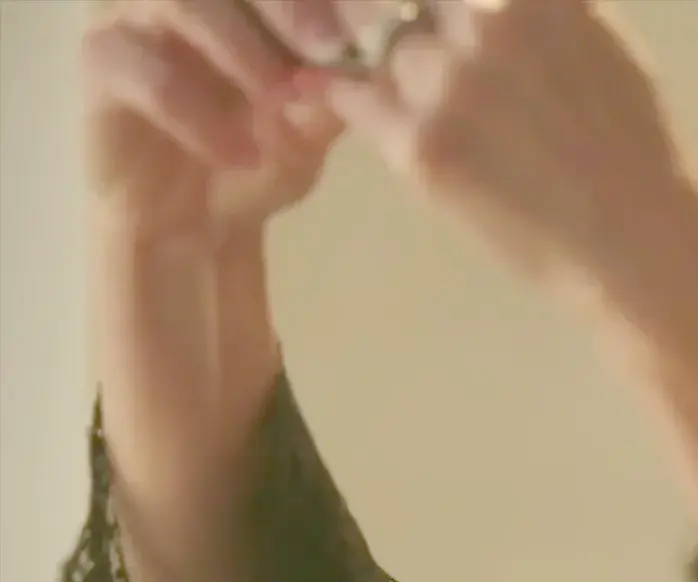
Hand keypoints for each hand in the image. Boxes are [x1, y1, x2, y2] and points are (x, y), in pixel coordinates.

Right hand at [84, 0, 347, 244]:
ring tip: (280, 100)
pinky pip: (147, 72)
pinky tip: (238, 154)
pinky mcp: (103, 62)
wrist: (197, 223)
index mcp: (246, 4)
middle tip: (326, 48)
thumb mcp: (314, 128)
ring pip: (181, 3)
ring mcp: (139, 18)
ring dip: (240, 49)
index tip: (355, 34)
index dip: (313, 0)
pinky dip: (198, 114)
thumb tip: (375, 59)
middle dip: (285, 5)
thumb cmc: (259, 161)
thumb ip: (338, 90)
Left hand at [310, 0, 690, 313]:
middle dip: (407, 18)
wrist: (637, 242)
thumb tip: (494, 4)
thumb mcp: (600, 41)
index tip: (436, 18)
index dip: (439, 6)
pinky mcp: (420, 141)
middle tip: (421, 54)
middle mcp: (490, 18)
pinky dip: (356, 101)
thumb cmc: (635, 148)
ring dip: (390, 67)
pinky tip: (388, 120)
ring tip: (429, 105)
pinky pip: (353, 97)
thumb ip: (539, 7)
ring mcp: (449, 79)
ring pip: (378, 44)